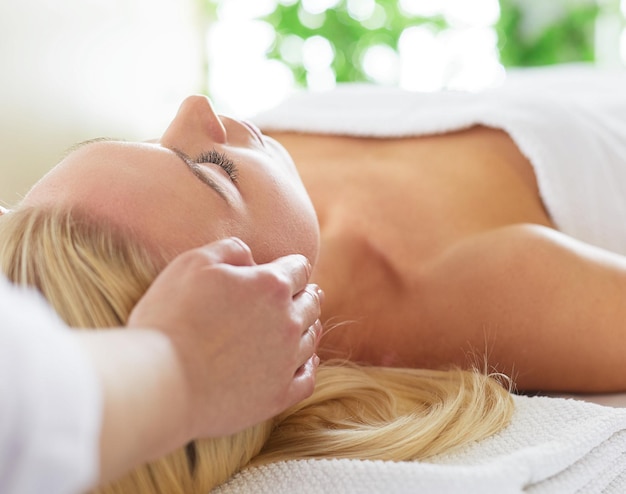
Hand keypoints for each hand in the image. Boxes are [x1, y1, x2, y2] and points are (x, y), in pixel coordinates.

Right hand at [127, 237, 322, 438]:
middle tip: (306, 293)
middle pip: (310, 303)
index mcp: (271, 286)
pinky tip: (305, 361)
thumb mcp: (194, 263)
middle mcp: (287, 321)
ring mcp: (286, 361)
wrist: (160, 380)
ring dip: (309, 326)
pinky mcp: (278, 396)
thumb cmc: (171, 317)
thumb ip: (230, 250)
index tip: (291, 269)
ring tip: (307, 324)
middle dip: (307, 294)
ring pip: (311, 337)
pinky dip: (309, 365)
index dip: (294, 266)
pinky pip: (307, 378)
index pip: (298, 268)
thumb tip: (252, 257)